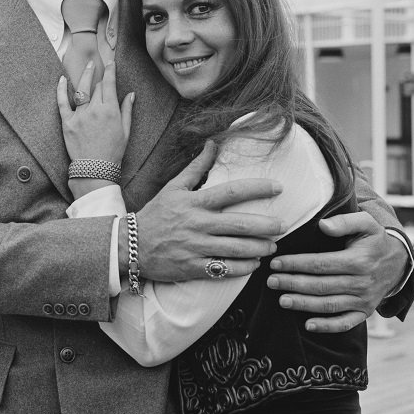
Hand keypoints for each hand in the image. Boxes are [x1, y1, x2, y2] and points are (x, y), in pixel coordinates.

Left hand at [57, 61, 133, 163]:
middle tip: (100, 70)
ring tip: (88, 65)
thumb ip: (127, 110)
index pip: (109, 84)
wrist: (95, 170)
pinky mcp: (67, 123)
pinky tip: (62, 79)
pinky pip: (62, 102)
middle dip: (100, 77)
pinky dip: (61, 90)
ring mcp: (79, 116)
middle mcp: (94, 110)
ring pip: (81, 90)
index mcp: (110, 111)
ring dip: (85, 75)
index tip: (111, 63)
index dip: (110, 71)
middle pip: (97, 86)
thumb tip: (131, 95)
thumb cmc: (113, 152)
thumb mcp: (126, 131)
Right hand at [128, 141, 282, 282]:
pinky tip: (254, 264)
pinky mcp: (193, 268)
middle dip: (266, 225)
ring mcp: (196, 248)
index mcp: (194, 202)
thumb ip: (195, 167)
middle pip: (239, 224)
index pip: (231, 192)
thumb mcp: (173, 187)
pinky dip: (243, 268)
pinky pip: (224, 270)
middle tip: (284, 224)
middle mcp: (197, 224)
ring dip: (259, 248)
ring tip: (272, 246)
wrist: (130, 245)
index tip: (278, 188)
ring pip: (235, 249)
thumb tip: (212, 143)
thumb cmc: (155, 214)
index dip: (257, 189)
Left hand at [266, 211, 408, 332]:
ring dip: (304, 304)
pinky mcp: (365, 312)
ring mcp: (364, 300)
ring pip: (329, 305)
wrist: (399, 262)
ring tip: (282, 300)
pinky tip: (308, 325)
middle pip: (321, 285)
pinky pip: (346, 323)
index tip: (276, 263)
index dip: (297, 264)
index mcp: (359, 261)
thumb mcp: (366, 223)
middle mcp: (362, 283)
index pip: (321, 264)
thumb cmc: (375, 239)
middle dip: (293, 284)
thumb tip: (323, 226)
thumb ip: (345, 221)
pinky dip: (327, 326)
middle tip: (271, 281)